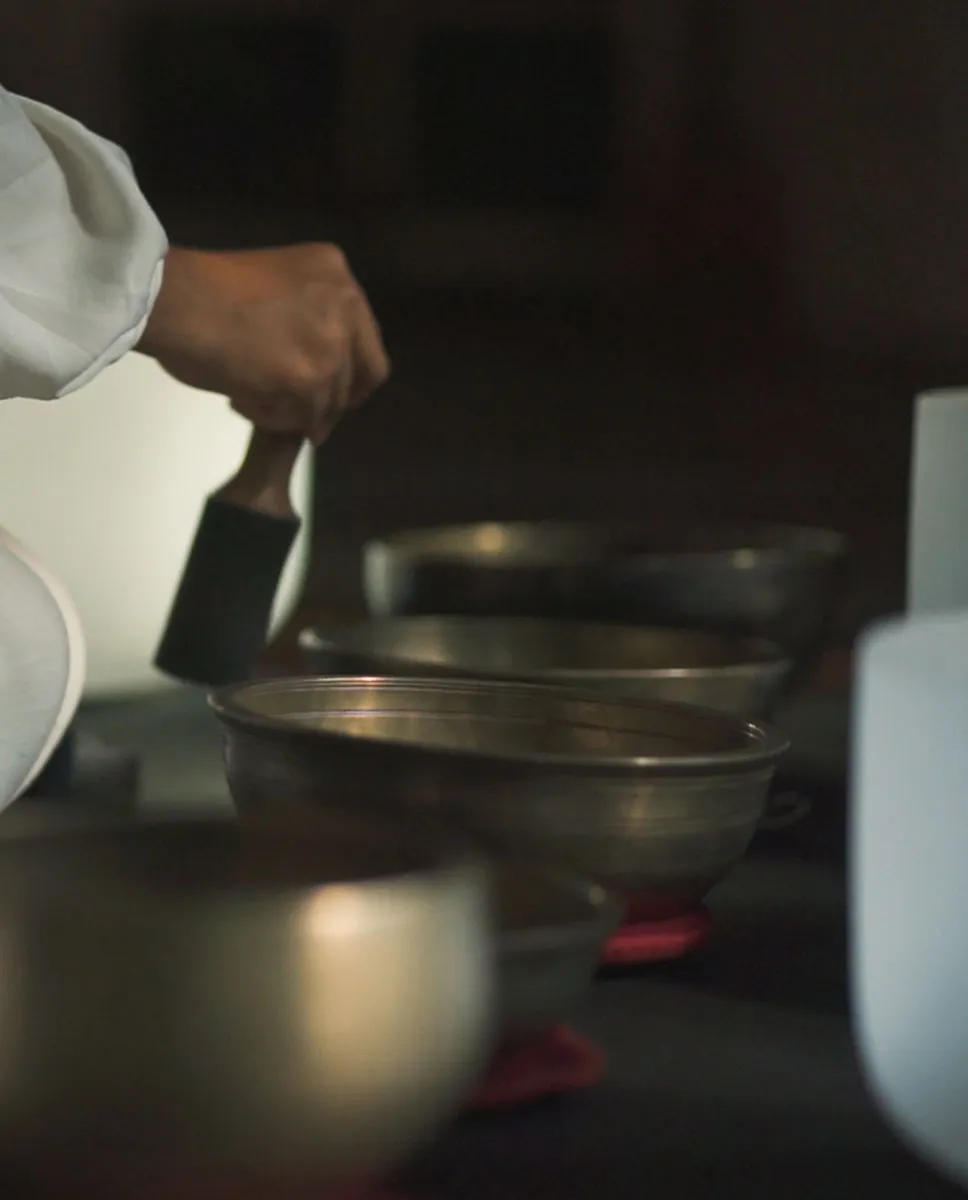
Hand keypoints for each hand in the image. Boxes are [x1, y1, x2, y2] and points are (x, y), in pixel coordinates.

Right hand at [138, 243, 389, 441]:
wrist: (172, 299)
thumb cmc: (203, 290)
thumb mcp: (276, 288)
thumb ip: (306, 318)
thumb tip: (320, 369)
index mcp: (337, 275)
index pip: (366, 341)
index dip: (349, 375)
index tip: (326, 393)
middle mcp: (345, 304)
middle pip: (362, 376)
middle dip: (331, 402)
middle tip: (302, 418)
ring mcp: (330, 343)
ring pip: (327, 403)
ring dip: (289, 410)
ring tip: (245, 394)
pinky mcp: (308, 379)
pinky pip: (298, 419)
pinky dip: (269, 418)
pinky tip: (238, 398)